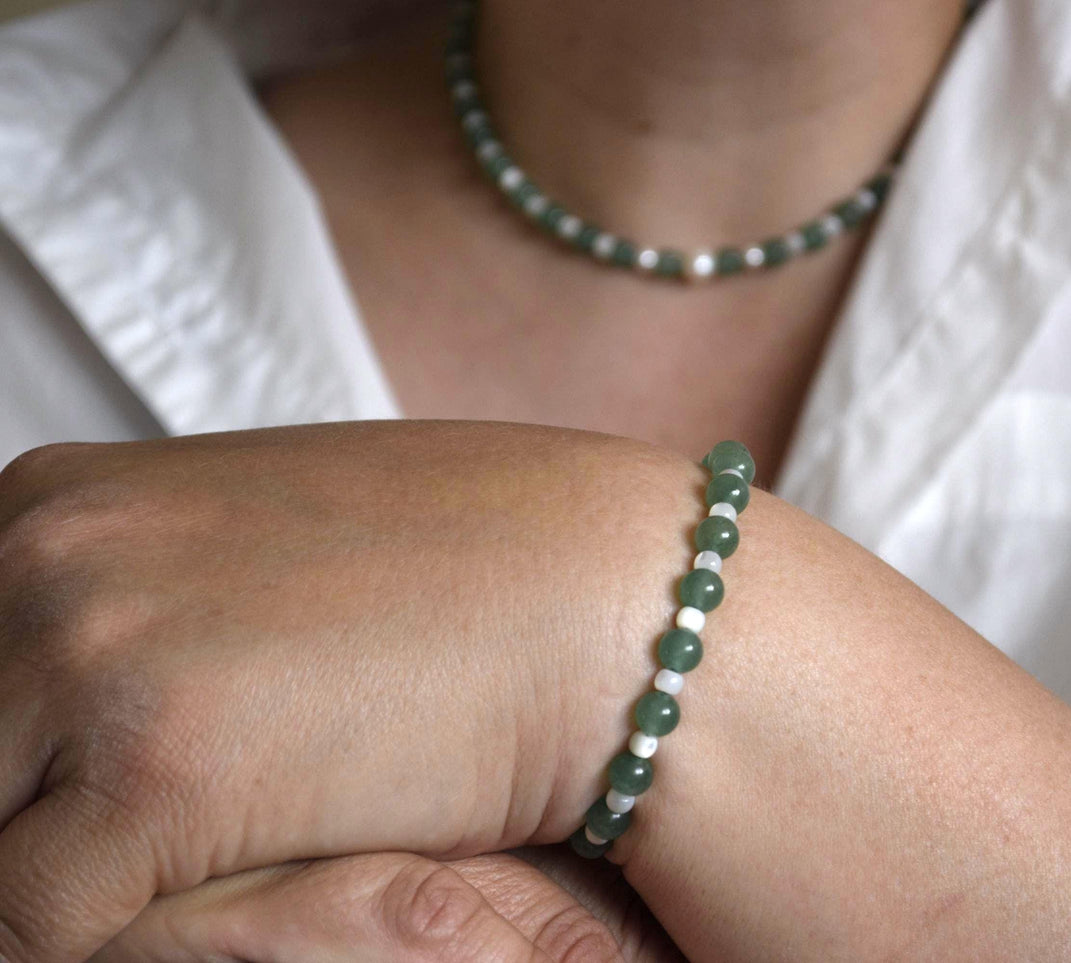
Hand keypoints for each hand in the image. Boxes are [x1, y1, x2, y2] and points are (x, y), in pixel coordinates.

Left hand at [0, 422, 1070, 960]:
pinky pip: (49, 933)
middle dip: (20, 840)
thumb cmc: (471, 590)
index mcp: (54, 507)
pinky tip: (257, 884)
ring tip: (192, 869)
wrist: (629, 604)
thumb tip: (81, 691)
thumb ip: (144, 608)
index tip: (52, 809)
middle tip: (112, 872)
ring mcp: (84, 652)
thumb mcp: (268, 570)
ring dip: (60, 902)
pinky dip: (133, 944)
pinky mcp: (160, 772)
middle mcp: (39, 557)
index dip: (1, 764)